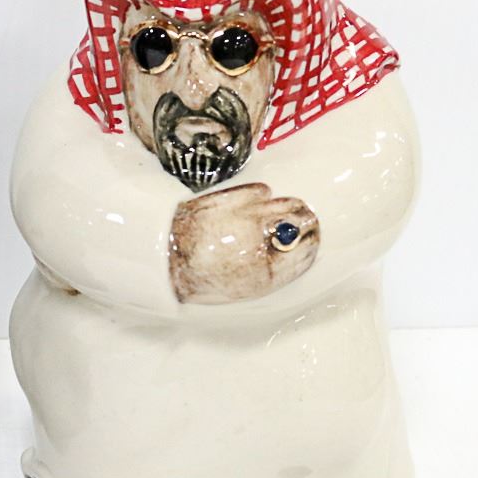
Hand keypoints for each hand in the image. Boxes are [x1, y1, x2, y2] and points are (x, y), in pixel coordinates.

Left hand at [169, 182, 318, 303]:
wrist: (165, 257)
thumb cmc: (204, 278)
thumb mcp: (246, 286)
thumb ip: (277, 269)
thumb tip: (302, 249)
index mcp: (265, 272)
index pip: (309, 250)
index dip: (312, 242)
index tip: (311, 239)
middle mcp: (260, 242)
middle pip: (304, 220)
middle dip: (305, 222)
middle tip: (299, 224)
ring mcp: (246, 215)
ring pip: (287, 203)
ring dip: (287, 209)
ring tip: (275, 216)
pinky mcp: (231, 197)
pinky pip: (263, 191)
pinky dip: (262, 198)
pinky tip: (253, 207)